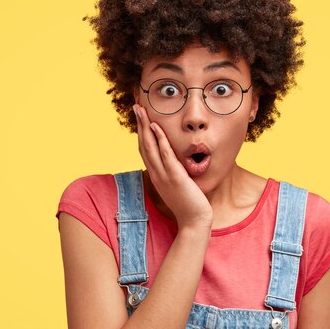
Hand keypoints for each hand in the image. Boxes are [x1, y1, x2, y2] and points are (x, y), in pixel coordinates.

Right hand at [133, 104, 212, 230]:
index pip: (144, 149)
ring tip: (141, 110)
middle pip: (143, 144)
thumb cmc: (188, 204)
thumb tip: (174, 161)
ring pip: (150, 147)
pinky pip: (165, 155)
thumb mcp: (177, 185)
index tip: (139, 117)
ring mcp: (164, 175)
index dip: (140, 132)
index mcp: (156, 175)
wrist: (194, 222)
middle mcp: (156, 173)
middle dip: (139, 124)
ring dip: (145, 126)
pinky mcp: (175, 177)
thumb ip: (173, 172)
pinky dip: (159, 140)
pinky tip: (156, 126)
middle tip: (136, 106)